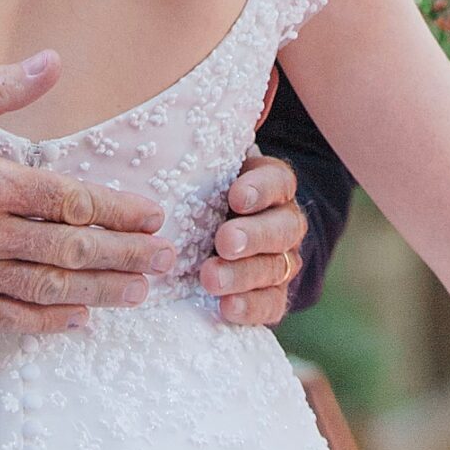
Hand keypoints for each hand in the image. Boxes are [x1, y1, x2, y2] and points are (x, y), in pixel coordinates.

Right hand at [0, 52, 175, 333]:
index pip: (68, 200)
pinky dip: (43, 322)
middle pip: (67, 250)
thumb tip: (54, 61)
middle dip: (123, 256)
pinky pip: (3, 316)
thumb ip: (0, 88)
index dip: (117, 211)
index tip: (154, 216)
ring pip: (43, 288)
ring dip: (97, 292)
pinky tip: (76, 320)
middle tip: (167, 260)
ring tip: (138, 293)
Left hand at [199, 151, 305, 326]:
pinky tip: (226, 307)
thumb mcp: (213, 171)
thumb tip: (164, 142)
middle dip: (252, 235)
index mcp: (274, 185)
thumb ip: (204, 162)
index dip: (260, 189)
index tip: (236, 196)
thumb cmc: (212, 193)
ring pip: (275, 268)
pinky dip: (250, 307)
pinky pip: (272, 303)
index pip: (278, 182)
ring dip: (243, 275)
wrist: (235, 230)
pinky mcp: (275, 294)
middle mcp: (285, 221)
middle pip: (281, 228)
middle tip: (223, 242)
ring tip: (210, 279)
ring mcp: (284, 260)